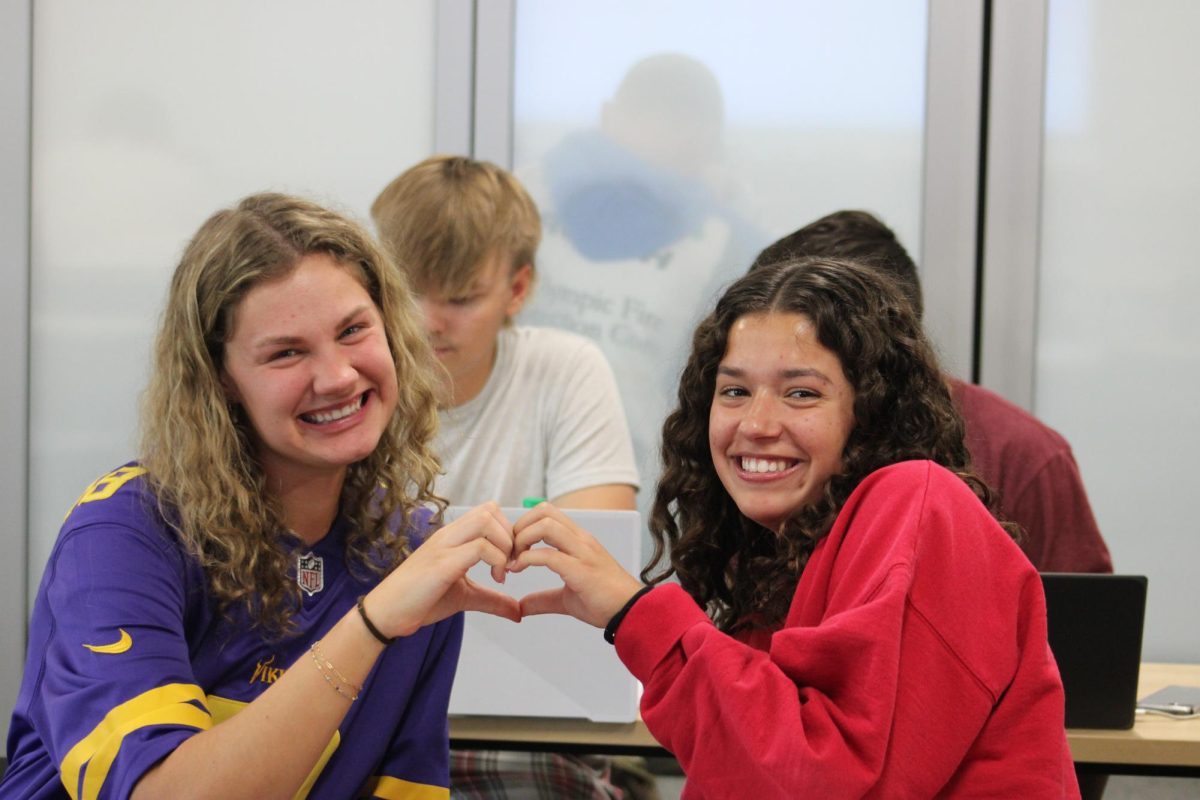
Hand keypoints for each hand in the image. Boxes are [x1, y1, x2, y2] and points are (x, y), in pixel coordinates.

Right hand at [365, 502, 520, 638]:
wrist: (386, 614)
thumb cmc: (420, 601)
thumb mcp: (465, 597)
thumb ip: (492, 599)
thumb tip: (518, 611)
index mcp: (453, 536)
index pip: (488, 511)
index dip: (508, 531)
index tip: (511, 560)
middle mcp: (448, 535)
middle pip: (490, 509)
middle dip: (510, 534)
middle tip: (511, 563)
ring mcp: (444, 546)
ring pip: (486, 520)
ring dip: (504, 544)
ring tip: (503, 570)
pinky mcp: (442, 564)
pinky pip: (479, 547)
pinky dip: (497, 561)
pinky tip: (496, 580)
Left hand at [510, 503, 642, 627]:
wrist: (631, 613)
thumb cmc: (605, 603)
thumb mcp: (566, 599)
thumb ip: (543, 599)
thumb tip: (520, 606)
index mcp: (578, 540)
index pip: (546, 513)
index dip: (523, 526)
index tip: (513, 550)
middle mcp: (580, 540)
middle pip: (543, 511)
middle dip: (519, 527)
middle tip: (510, 552)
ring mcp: (582, 552)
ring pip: (544, 525)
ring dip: (522, 539)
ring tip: (514, 560)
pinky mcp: (580, 569)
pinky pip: (548, 555)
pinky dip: (527, 559)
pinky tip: (518, 570)